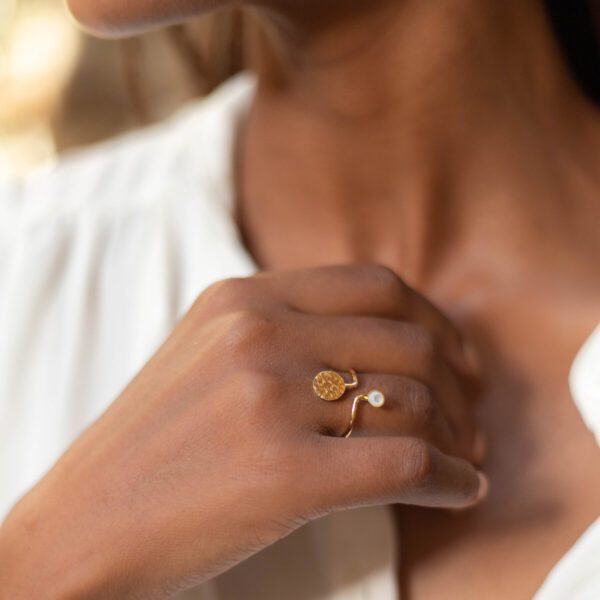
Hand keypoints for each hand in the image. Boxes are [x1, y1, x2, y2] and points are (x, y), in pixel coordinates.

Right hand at [0, 265, 487, 598]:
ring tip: (461, 459)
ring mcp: (268, 399)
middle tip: (470, 420)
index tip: (460, 358)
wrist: (83, 523)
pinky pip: (405, 464)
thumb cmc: (153, 444)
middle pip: (406, 340)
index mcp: (242, 298)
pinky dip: (449, 480)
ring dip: (454, 436)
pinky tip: (459, 492)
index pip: (375, 285)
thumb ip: (285, 330)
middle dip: (456, 384)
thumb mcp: (209, 353)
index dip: (435, 319)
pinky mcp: (283, 473)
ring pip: (410, 400)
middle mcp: (257, 334)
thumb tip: (386, 341)